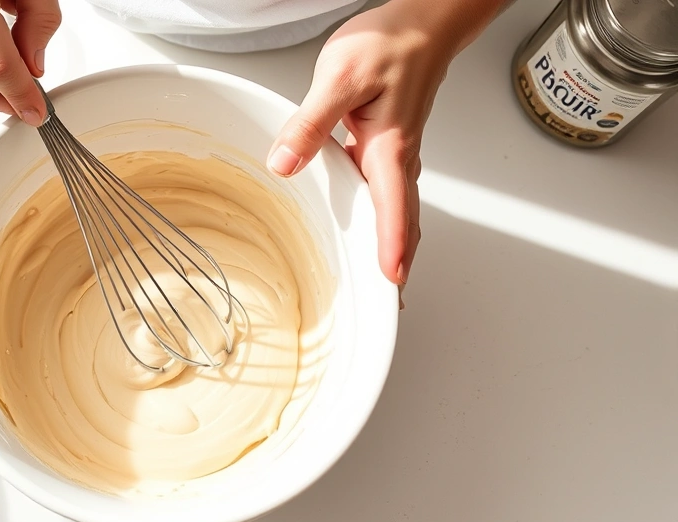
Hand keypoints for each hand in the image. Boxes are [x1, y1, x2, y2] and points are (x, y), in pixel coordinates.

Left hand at [268, 0, 499, 290]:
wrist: (423, 23)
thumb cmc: (391, 43)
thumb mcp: (339, 78)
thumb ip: (310, 124)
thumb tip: (284, 164)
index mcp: (390, 149)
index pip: (393, 210)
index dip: (392, 248)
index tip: (391, 284)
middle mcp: (399, 158)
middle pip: (404, 223)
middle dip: (399, 264)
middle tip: (392, 306)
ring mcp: (397, 154)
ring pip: (398, 212)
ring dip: (395, 247)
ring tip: (386, 284)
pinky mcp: (389, 146)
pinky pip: (388, 194)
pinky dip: (385, 221)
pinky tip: (367, 229)